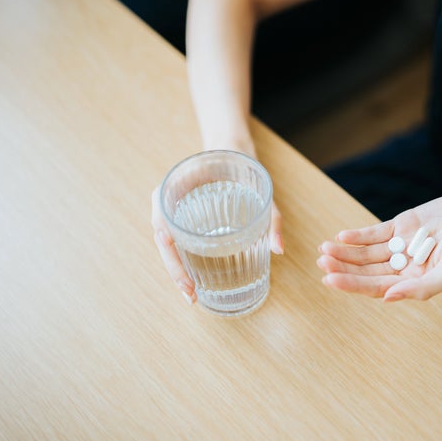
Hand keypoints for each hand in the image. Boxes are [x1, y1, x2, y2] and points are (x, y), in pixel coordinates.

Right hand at [151, 161, 283, 303]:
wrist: (229, 143)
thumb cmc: (240, 163)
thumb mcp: (259, 189)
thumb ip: (270, 217)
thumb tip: (279, 250)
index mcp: (173, 189)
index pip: (163, 232)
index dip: (173, 263)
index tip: (189, 285)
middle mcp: (166, 199)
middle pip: (163, 244)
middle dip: (175, 273)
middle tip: (192, 297)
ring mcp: (171, 208)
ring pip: (167, 245)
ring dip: (176, 269)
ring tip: (193, 294)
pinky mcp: (181, 214)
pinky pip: (176, 238)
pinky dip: (181, 259)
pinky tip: (194, 278)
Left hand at [317, 185, 441, 301]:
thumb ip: (423, 289)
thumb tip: (387, 299)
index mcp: (417, 283)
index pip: (378, 288)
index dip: (353, 285)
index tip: (330, 279)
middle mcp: (407, 268)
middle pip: (368, 271)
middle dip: (344, 268)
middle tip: (322, 263)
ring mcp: (403, 246)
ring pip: (367, 253)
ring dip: (346, 252)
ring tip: (324, 250)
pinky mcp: (402, 226)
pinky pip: (375, 234)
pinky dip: (358, 236)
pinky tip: (342, 236)